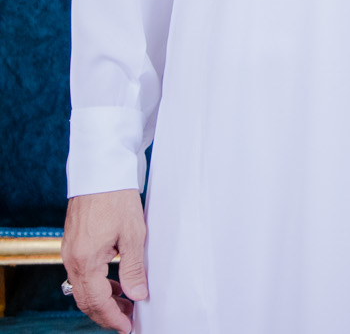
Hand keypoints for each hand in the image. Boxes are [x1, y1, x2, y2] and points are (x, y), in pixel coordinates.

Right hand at [61, 189, 146, 331]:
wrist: (101, 172)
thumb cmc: (118, 199)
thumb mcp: (133, 235)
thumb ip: (133, 268)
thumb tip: (138, 295)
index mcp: (85, 261)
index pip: (96, 301)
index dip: (112, 317)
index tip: (127, 327)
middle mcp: (72, 260)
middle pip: (85, 300)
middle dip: (106, 314)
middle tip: (127, 321)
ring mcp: (70, 252)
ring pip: (83, 288)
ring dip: (102, 300)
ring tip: (126, 304)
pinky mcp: (74, 245)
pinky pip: (82, 274)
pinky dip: (97, 284)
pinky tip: (116, 284)